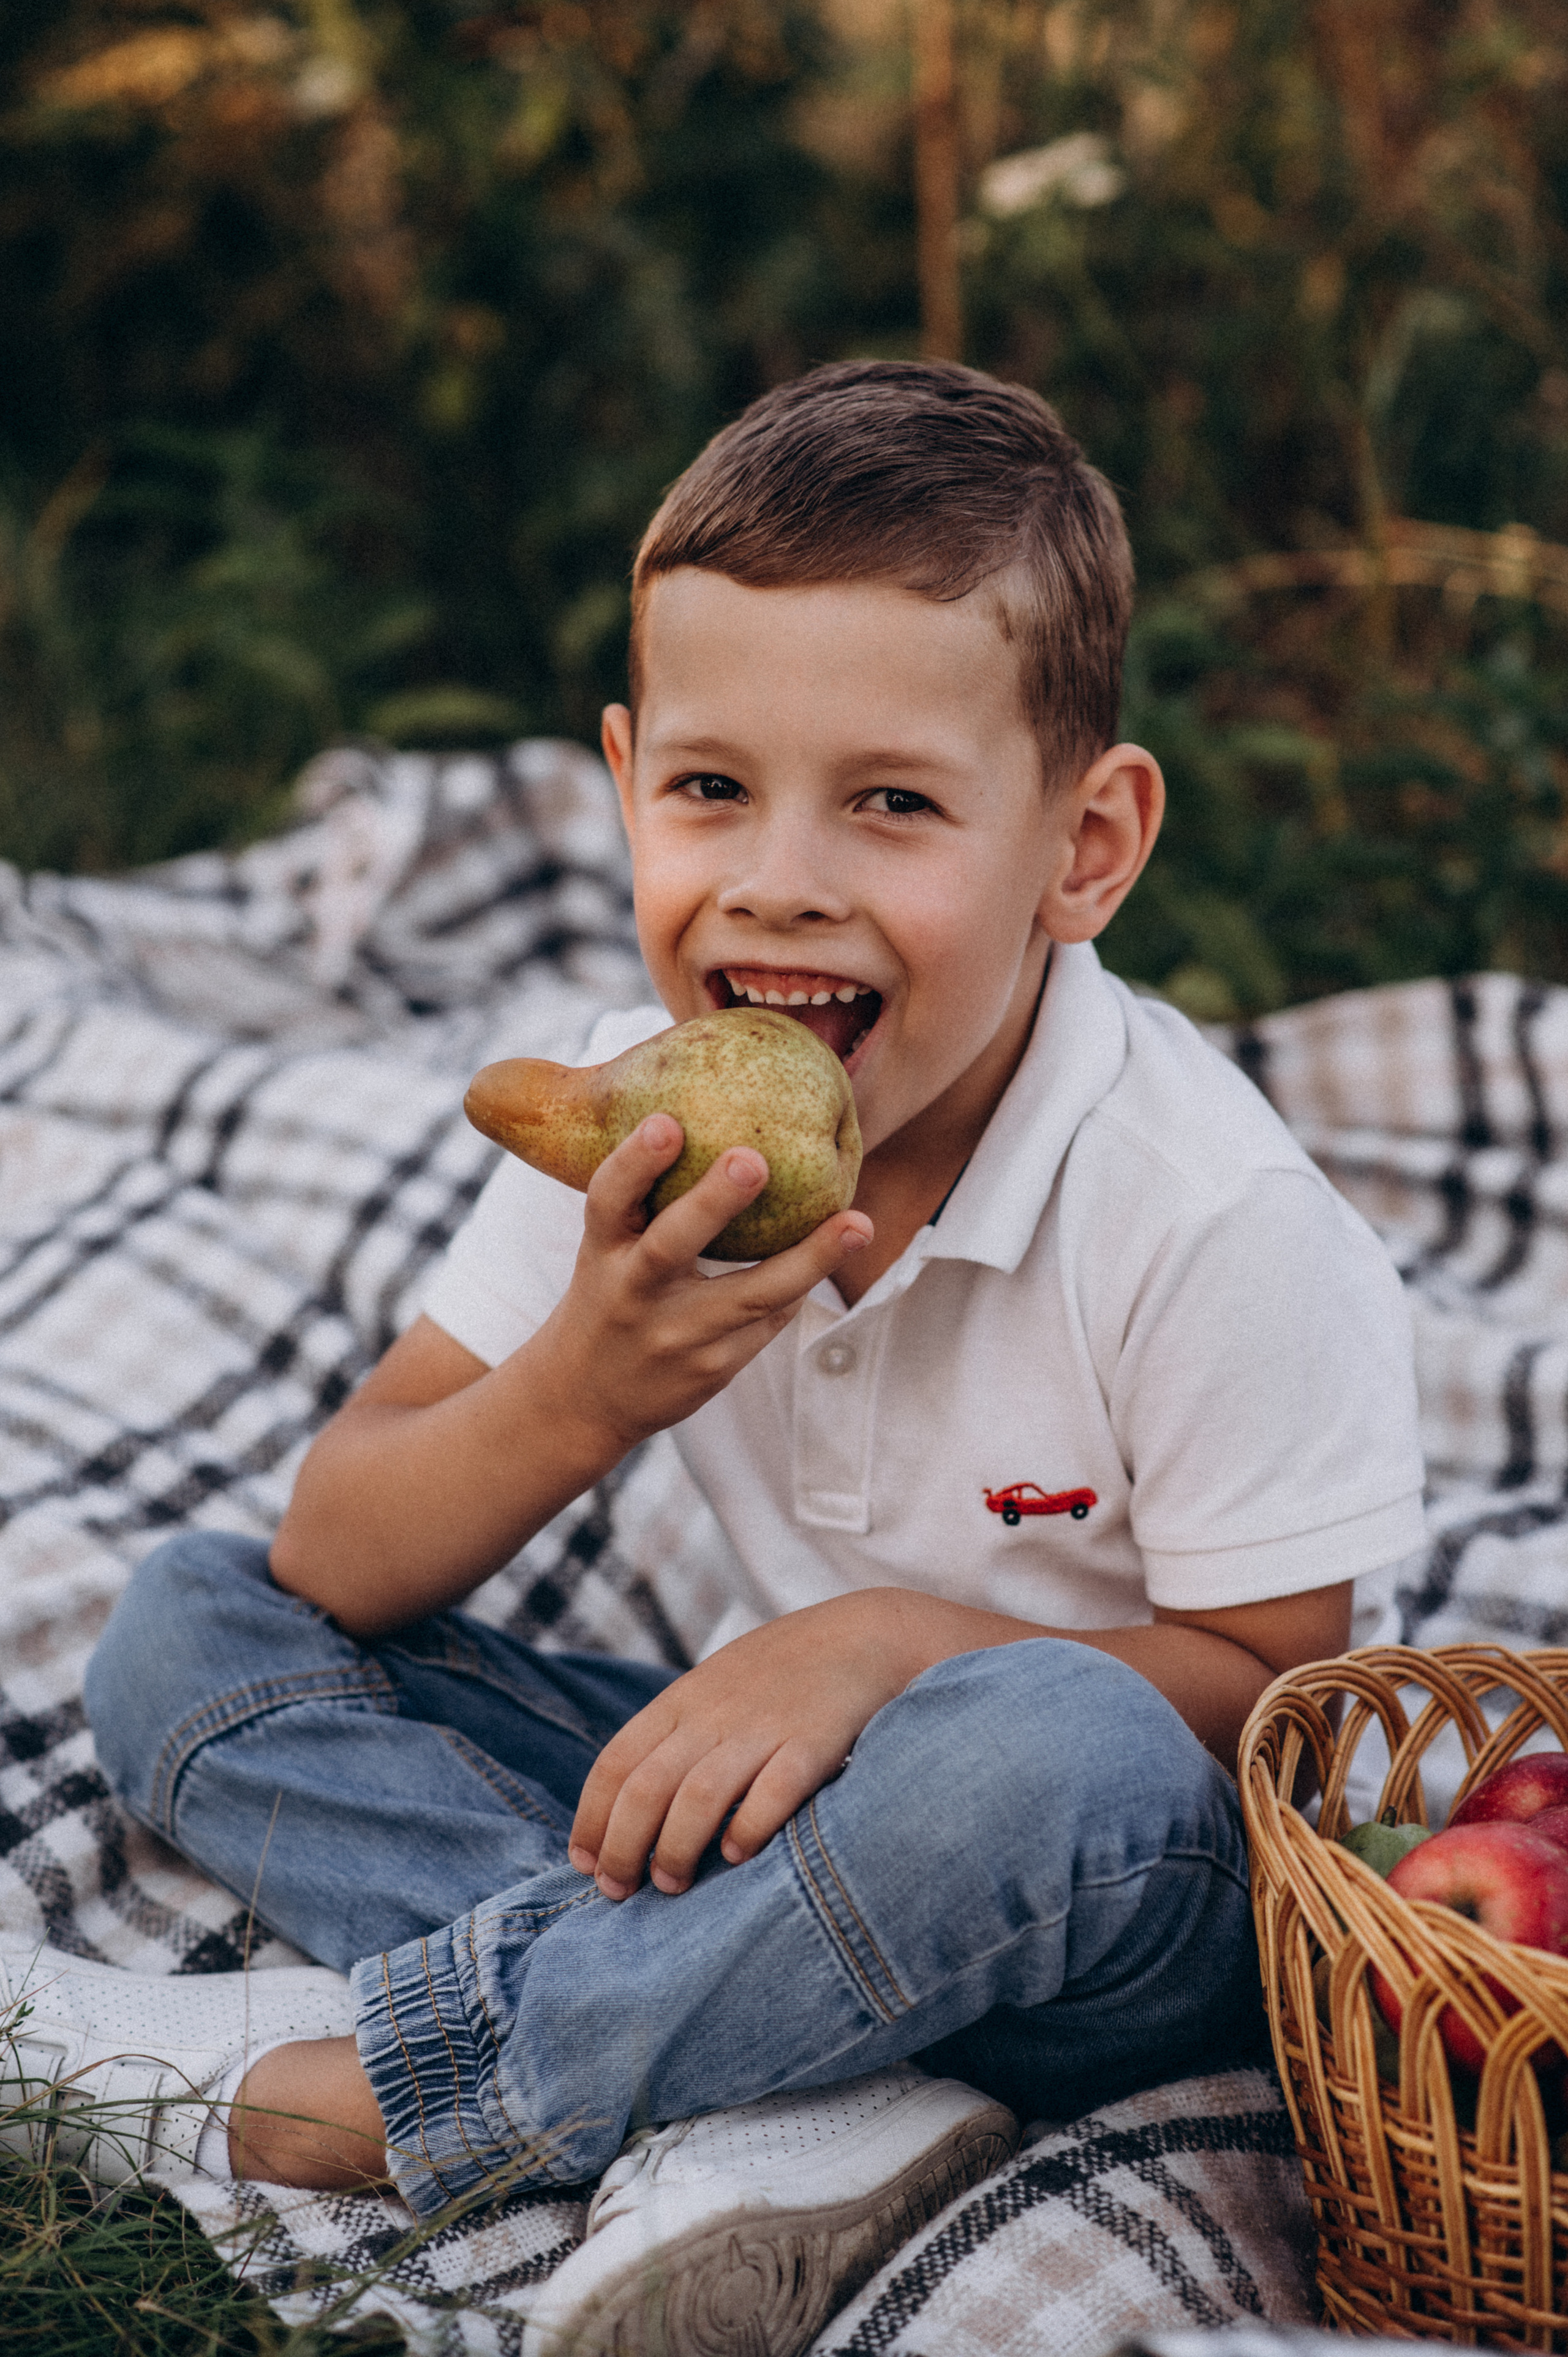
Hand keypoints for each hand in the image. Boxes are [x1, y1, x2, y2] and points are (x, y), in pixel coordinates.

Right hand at [543, 1114, 870, 1455]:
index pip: (608, 1201)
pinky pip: (768, 1322)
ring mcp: (674, 1338)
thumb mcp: (608, 1247)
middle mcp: (631, 1295)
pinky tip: (836, 1252)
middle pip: (671, 1247)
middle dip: (712, 1203)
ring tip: (857, 1224)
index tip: (668, 1122)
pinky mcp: (712, 1370)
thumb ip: (647, 1197)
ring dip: (809, 1259)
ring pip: (749, 1297)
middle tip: (754, 1160)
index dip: (634, 1162)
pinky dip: (800, 1285)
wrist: (586, 1400)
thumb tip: (722, 1116)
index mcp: (600, 1254)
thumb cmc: (610, 1296)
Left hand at [567, 1593, 926, 1897]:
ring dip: (676, 1849)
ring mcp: (763, 1727)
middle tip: (617, 1890)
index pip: (615, 1763)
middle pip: (646, 1788)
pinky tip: (739, 1857)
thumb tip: (630, 1807)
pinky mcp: (813, 1742)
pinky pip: (772, 1792)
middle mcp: (714, 1714)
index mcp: (683, 1701)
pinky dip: (749, 1829)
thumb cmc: (784, 1673)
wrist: (866, 1634)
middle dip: (622, 1848)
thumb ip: (676, 1735)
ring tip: (671, 1886)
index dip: (591, 1821)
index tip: (584, 1864)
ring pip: (698, 1796)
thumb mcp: (716, 1687)